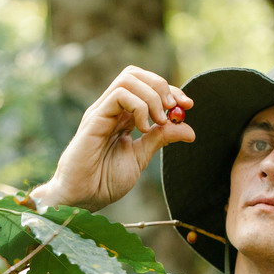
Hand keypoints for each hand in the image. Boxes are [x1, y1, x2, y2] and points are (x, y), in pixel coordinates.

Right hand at [31, 66, 194, 210]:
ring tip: (158, 122)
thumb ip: (160, 139)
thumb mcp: (141, 157)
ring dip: (151, 96)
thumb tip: (189, 131)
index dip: (170, 91)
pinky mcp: (94, 119)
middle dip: (161, 86)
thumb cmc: (104, 181)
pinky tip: (143, 128)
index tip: (188, 105)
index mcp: (121, 117)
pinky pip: (119, 95)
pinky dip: (139, 106)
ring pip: (128, 79)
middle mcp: (110, 109)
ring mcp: (101, 112)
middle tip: (173, 109)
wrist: (83, 199)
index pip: (146, 87)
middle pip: (136, 74)